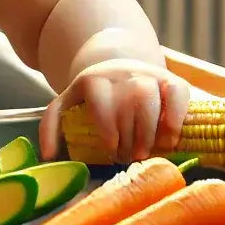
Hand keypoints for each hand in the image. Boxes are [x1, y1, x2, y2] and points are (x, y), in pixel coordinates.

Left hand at [40, 57, 189, 163]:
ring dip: (150, 130)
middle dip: (130, 136)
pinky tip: (171, 138)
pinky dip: (176, 116)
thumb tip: (47, 156)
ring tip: (148, 152)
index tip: (110, 149)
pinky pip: (177, 92)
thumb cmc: (92, 97)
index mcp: (93, 80)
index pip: (101, 101)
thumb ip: (52, 125)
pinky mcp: (171, 80)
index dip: (107, 127)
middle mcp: (122, 74)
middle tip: (129, 158)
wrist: (118, 67)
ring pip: (150, 98)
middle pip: (127, 104)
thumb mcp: (67, 103)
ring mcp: (148, 75)